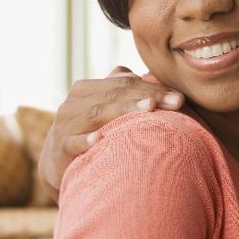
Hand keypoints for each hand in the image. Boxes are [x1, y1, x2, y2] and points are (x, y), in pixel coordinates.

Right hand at [37, 66, 184, 201]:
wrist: (59, 164)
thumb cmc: (92, 133)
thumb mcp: (106, 109)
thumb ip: (123, 90)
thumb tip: (148, 73)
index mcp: (88, 88)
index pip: (126, 82)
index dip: (154, 87)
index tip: (180, 98)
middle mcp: (74, 102)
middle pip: (115, 94)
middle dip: (148, 96)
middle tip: (175, 103)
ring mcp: (65, 124)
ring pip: (98, 113)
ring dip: (124, 111)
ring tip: (149, 109)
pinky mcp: (60, 148)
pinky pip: (73, 141)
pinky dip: (86, 140)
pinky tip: (99, 139)